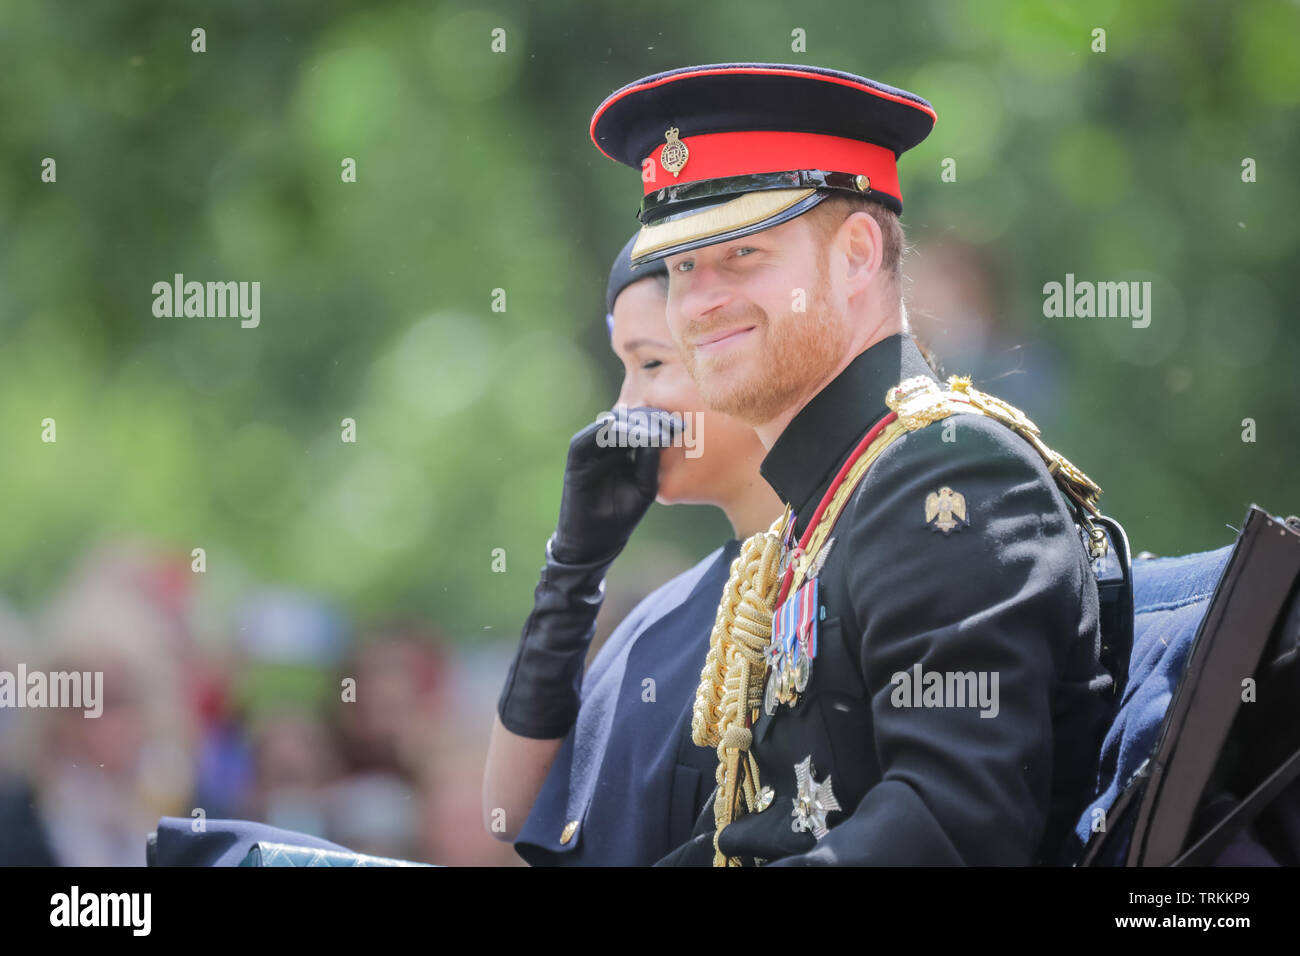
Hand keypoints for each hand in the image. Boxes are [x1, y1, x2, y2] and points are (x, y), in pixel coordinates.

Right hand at [550, 406, 679, 564]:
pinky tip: (614, 426)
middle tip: (663, 418)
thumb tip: (657, 435)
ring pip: (607, 427)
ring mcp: (591, 451)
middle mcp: (608, 447)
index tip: (679, 424)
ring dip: (625, 424)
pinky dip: (599, 432)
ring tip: (644, 426)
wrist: (596, 540)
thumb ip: (649, 462)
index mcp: (626, 452)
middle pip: (626, 423)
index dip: (659, 424)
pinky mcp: (576, 459)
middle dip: (644, 419)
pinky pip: (585, 440)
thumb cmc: (623, 515)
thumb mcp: (644, 487)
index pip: (641, 430)